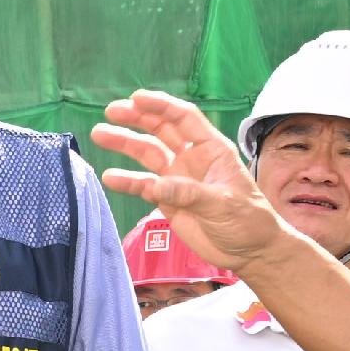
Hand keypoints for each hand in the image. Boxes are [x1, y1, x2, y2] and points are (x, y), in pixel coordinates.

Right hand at [90, 91, 296, 279]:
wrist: (250, 252)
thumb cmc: (249, 221)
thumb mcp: (224, 204)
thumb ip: (189, 193)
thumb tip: (155, 186)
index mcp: (212, 149)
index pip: (184, 118)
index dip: (161, 105)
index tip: (135, 98)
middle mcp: (192, 158)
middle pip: (161, 130)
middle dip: (137, 118)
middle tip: (111, 111)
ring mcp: (177, 179)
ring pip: (147, 154)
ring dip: (125, 143)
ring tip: (99, 134)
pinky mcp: (167, 200)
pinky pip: (142, 186)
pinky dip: (127, 182)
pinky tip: (109, 178)